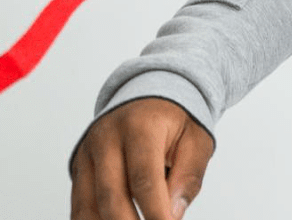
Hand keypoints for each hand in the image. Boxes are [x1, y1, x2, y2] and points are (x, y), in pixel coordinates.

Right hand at [71, 97, 213, 219]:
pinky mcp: (79, 168)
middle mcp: (107, 137)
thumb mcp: (196, 139)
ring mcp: (88, 153)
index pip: (144, 177)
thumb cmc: (175, 121)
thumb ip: (188, 176)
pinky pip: (80, 205)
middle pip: (111, 195)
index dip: (155, 210)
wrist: (149, 98)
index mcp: (140, 125)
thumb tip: (174, 214)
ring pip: (88, 205)